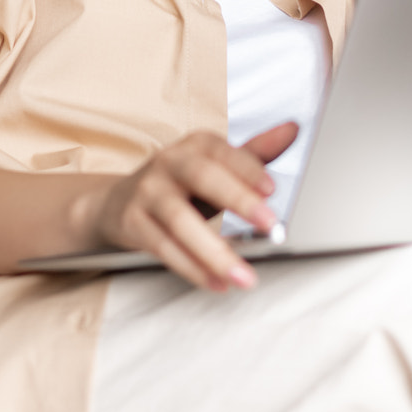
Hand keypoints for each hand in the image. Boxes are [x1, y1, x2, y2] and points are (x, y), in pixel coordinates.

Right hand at [91, 123, 298, 289]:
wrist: (118, 202)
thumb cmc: (179, 185)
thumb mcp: (214, 167)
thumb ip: (253, 155)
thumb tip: (293, 129)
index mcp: (194, 146)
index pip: (222, 151)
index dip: (248, 168)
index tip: (273, 189)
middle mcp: (169, 163)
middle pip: (202, 176)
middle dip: (238, 199)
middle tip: (270, 225)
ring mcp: (148, 192)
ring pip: (180, 221)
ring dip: (215, 251)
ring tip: (245, 276)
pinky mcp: (133, 222)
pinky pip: (163, 247)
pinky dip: (192, 268)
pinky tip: (217, 282)